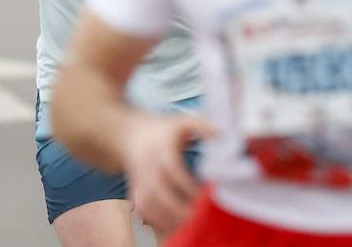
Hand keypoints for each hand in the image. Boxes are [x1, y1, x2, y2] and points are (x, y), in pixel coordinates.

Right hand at [120, 112, 212, 232]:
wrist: (129, 137)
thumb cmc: (162, 132)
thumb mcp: (181, 122)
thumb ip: (201, 125)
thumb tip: (221, 134)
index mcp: (160, 149)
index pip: (171, 167)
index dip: (186, 183)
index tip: (202, 195)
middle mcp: (147, 167)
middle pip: (156, 192)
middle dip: (176, 209)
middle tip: (196, 217)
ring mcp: (138, 182)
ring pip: (147, 205)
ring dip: (166, 219)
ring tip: (187, 226)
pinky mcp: (135, 193)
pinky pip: (142, 212)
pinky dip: (155, 223)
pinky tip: (172, 229)